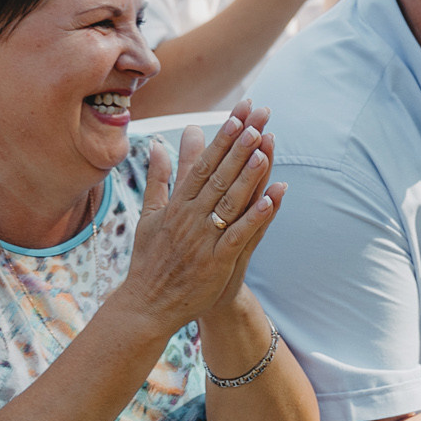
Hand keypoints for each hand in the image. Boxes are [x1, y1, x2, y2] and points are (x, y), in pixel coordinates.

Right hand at [118, 104, 283, 334]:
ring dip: (248, 173)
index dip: (222, 138)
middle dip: (239, 145)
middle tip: (257, 118)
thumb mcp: (149, 215)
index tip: (238, 115)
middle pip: (218, 174)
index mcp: (176, 204)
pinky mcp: (216, 261)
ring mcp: (203, 238)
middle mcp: (190, 216)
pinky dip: (256, 215)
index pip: (202, 163)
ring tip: (265, 146)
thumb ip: (159, 179)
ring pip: (229, 199)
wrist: (146, 305)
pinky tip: (273, 197)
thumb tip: (159, 146)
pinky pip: (239, 234)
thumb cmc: (150, 260)